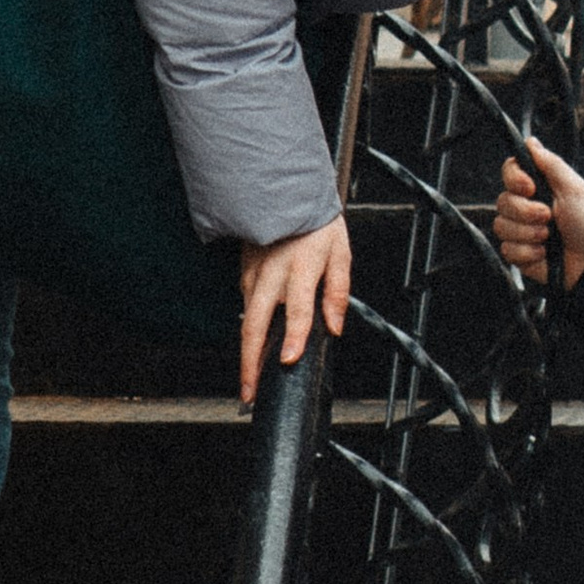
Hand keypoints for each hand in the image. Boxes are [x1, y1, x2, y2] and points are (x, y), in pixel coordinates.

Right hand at [238, 215, 351, 404]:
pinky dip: (248, 327)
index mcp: (301, 269)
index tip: (287, 360)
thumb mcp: (340, 252)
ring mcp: (254, 273)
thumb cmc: (316, 222)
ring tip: (249, 381)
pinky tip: (252, 346)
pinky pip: (245, 304)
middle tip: (250, 392)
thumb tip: (335, 328)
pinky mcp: (244, 271)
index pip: (297, 310)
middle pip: (255, 325)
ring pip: (246, 319)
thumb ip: (338, 291)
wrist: (285, 191)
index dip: (293, 337)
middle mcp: (272, 274)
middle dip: (250, 363)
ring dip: (246, 352)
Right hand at [492, 139, 583, 293]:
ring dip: (529, 234)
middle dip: (526, 212)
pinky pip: (507, 250)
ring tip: (550, 238)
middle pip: (502, 201)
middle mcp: (525, 207)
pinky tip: (545, 254)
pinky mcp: (519, 254)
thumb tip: (531, 142)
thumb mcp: (574, 188)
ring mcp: (520, 231)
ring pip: (501, 226)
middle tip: (549, 218)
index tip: (530, 188)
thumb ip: (551, 164)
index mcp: (538, 188)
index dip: (514, 179)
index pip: (509, 172)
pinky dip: (528, 253)